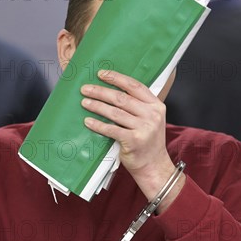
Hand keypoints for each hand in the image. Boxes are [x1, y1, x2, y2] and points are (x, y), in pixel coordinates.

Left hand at [80, 70, 184, 207]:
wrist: (154, 165)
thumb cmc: (148, 141)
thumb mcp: (151, 119)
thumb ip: (138, 106)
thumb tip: (112, 90)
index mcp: (156, 105)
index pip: (135, 86)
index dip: (117, 78)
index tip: (101, 74)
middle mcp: (152, 115)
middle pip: (121, 98)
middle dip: (101, 92)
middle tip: (86, 89)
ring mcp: (144, 128)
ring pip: (115, 113)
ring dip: (97, 106)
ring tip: (84, 103)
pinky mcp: (134, 141)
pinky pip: (112, 130)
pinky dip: (98, 125)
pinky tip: (88, 122)